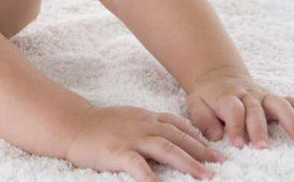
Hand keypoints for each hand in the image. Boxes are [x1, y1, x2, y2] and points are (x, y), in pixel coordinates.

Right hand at [65, 105, 224, 181]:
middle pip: (179, 138)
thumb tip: (171, 135)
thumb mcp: (128, 117)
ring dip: (189, 163)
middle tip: (221, 164)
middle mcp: (143, 125)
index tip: (214, 149)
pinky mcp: (119, 152)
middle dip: (202, 152)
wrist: (72, 125)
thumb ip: (149, 124)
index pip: (178, 125)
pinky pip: (139, 167)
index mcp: (146, 117)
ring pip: (167, 149)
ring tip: (206, 176)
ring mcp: (131, 138)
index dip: (198, 137)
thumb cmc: (99, 124)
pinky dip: (152, 178)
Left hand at [184, 67, 293, 148]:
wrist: (217, 77)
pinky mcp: (275, 99)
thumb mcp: (196, 105)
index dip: (235, 126)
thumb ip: (204, 120)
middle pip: (256, 110)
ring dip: (292, 122)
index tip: (238, 144)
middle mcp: (248, 95)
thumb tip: (216, 136)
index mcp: (226, 97)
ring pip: (280, 105)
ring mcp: (264, 96)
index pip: (233, 109)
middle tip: (263, 148)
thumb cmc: (207, 98)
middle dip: (260, 129)